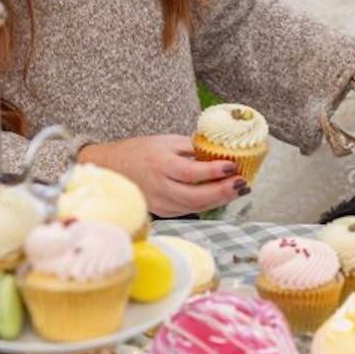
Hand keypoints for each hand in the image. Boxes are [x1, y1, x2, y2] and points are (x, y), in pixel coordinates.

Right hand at [78, 135, 248, 216]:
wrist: (112, 168)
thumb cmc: (141, 151)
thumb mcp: (166, 141)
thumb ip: (192, 148)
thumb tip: (221, 151)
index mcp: (160, 164)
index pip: (191, 172)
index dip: (214, 172)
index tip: (232, 166)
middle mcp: (160, 187)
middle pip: (197, 196)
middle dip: (224, 191)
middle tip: (242, 183)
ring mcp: (161, 203)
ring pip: (196, 207)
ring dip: (221, 200)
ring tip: (239, 190)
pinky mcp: (163, 212)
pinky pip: (190, 210)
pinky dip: (208, 204)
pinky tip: (222, 196)